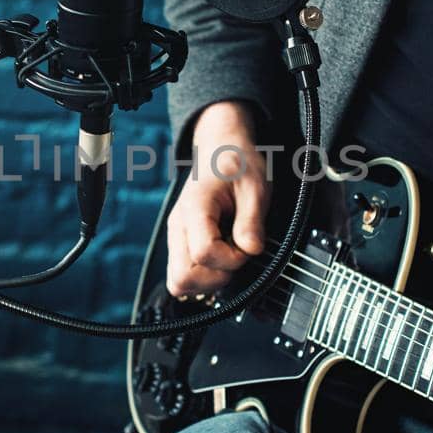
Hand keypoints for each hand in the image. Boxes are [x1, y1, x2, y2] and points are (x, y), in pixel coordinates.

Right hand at [166, 101, 269, 296]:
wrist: (221, 149)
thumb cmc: (237, 164)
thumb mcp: (256, 187)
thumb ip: (252, 220)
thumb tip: (252, 251)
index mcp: (195, 208)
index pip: (203, 253)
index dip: (232, 259)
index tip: (248, 246)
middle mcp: (178, 226)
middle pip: (182, 277)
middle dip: (216, 277)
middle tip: (238, 257)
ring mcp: (176, 237)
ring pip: (178, 283)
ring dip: (209, 281)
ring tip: (231, 257)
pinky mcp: (180, 244)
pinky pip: (182, 276)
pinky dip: (203, 277)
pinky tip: (222, 259)